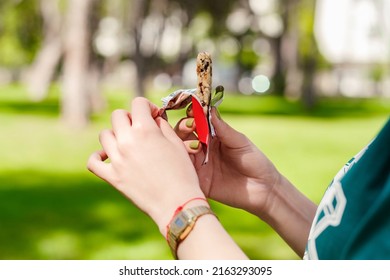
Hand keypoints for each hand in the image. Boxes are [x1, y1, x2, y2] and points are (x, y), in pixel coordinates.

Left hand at [87, 97, 205, 234]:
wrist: (177, 203)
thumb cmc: (182, 173)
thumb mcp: (177, 144)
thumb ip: (163, 127)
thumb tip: (154, 119)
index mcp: (145, 130)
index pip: (138, 103)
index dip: (148, 106)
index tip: (154, 115)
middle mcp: (127, 141)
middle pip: (118, 116)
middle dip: (130, 117)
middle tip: (141, 128)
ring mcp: (117, 160)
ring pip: (104, 135)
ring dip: (116, 134)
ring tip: (128, 143)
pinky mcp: (112, 177)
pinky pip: (93, 162)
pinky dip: (98, 156)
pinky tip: (107, 156)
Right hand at [175, 107, 281, 217]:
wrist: (263, 188)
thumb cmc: (255, 162)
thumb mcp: (240, 141)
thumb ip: (222, 128)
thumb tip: (208, 109)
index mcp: (212, 136)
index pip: (196, 122)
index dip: (192, 114)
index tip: (192, 109)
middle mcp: (203, 149)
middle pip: (183, 134)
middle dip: (184, 127)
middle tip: (191, 125)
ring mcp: (199, 165)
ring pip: (181, 151)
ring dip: (183, 145)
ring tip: (196, 146)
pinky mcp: (199, 181)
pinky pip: (185, 171)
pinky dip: (183, 164)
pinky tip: (190, 160)